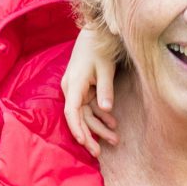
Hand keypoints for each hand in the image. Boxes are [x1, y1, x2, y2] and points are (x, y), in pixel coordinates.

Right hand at [59, 23, 122, 153]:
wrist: (95, 32)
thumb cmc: (100, 47)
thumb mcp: (106, 67)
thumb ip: (106, 89)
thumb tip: (106, 109)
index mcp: (74, 84)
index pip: (72, 111)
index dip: (77, 128)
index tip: (84, 142)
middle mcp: (71, 89)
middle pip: (78, 117)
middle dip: (89, 135)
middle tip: (99, 153)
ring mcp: (76, 90)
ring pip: (85, 115)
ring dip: (98, 128)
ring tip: (114, 140)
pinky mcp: (83, 89)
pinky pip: (90, 107)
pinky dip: (101, 116)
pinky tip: (113, 125)